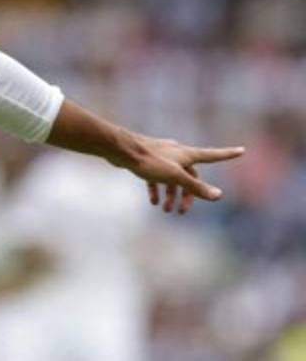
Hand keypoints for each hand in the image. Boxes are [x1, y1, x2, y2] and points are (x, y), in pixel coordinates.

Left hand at [122, 134, 243, 214]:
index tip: (242, 150)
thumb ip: (195, 187)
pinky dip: (157, 189)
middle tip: (182, 212)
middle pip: (190, 175)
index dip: (227, 154)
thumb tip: (219, 196)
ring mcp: (162, 156)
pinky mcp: (148, 161)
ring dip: (171, 195)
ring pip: (172, 178)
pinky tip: (153, 202)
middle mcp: (177, 153)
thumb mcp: (175, 176)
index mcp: (187, 154)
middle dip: (188, 195)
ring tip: (165, 210)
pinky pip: (157, 177)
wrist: (120, 150)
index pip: (213, 155)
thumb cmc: (148, 161)